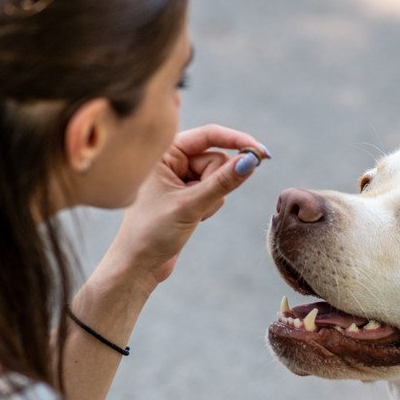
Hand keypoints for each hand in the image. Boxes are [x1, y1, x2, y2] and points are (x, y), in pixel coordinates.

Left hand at [108, 124, 268, 288]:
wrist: (138, 264)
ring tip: (191, 214)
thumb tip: (251, 161)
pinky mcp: (187, 192)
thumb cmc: (152, 232)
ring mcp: (180, 176)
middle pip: (217, 159)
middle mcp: (171, 159)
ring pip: (218, 177)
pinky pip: (214, 191)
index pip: (208, 135)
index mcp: (163, 152)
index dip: (237, 141)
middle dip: (216, 182)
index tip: (262, 154)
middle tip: (199, 204)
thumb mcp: (190, 206)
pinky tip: (192, 219)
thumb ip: (222, 182)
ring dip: (212, 198)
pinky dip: (210, 206)